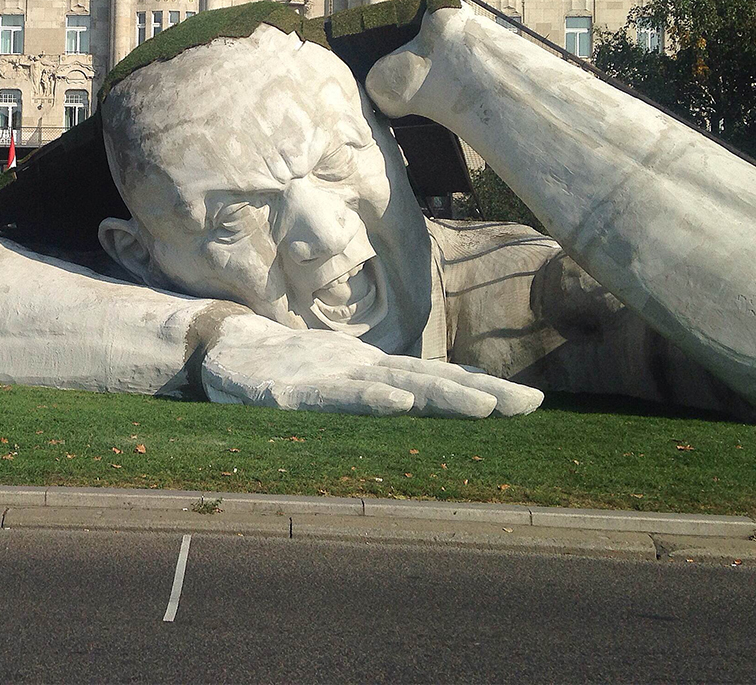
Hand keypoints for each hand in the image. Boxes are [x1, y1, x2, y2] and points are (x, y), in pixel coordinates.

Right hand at [200, 314, 542, 417]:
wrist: (221, 349)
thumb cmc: (279, 369)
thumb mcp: (333, 383)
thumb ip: (372, 389)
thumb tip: (420, 397)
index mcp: (372, 372)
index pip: (437, 377)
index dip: (482, 385)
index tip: (529, 399)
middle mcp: (362, 370)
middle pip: (432, 379)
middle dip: (485, 392)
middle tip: (534, 403)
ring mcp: (332, 379)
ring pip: (397, 385)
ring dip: (444, 395)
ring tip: (488, 407)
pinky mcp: (297, 394)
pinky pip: (341, 398)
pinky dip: (373, 398)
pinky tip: (402, 403)